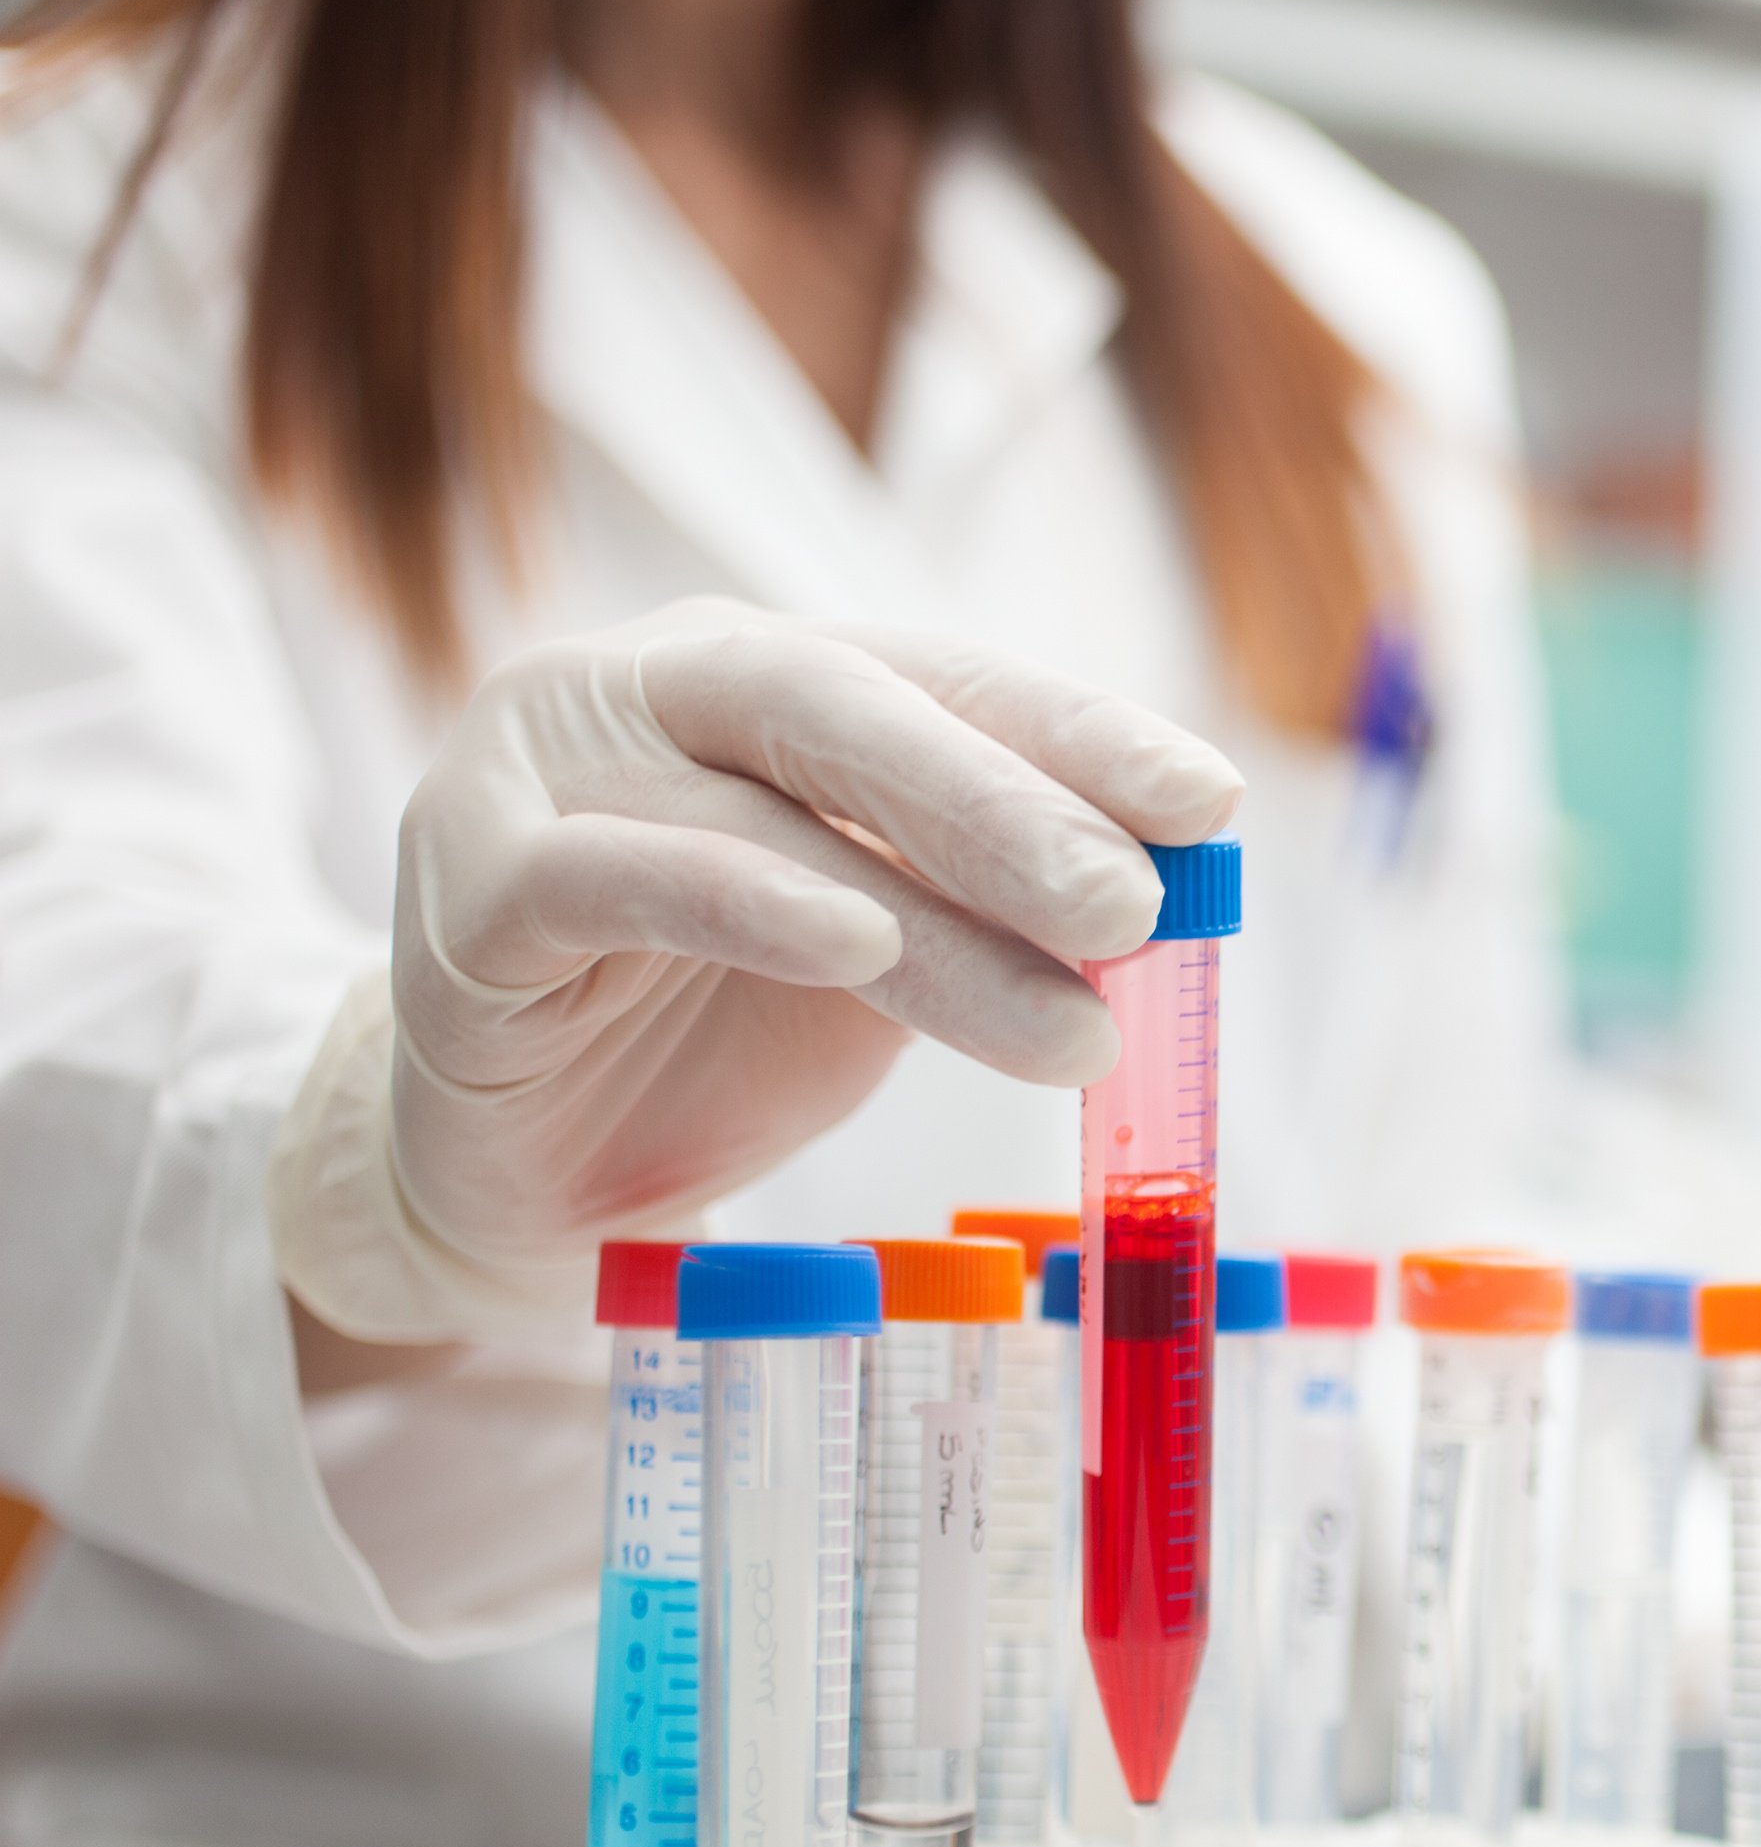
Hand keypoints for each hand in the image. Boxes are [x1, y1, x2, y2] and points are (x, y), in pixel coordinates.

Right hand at [268, 598, 1240, 1340]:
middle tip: (1142, 903)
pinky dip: (744, 901)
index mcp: (766, 678)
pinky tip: (854, 941)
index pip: (942, 679)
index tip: (1208, 804)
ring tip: (1077, 1001)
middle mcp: (649, 688)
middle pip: (850, 708)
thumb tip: (1172, 893)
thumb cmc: (714, 1030)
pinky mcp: (465, 890)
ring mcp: (541, 772)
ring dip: (936, 917)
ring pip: (761, 811)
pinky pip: (609, 877)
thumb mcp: (892, 958)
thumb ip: (992, 904)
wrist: (524, 1168)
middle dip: (1015, 804)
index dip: (1079, 735)